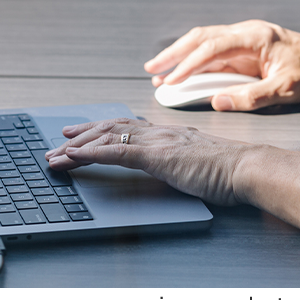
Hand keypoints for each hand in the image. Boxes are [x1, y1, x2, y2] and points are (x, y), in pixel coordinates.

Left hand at [44, 118, 299, 228]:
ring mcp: (155, 141)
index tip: (79, 136)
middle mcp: (156, 132)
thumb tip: (171, 166)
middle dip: (80, 137)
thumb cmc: (225, 170)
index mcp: (165, 134)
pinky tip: (74, 157)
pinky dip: (91, 153)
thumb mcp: (194, 162)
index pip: (124, 129)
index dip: (99, 131)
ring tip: (56, 155)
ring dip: (77, 147)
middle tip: (57, 145)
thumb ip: (178, 160)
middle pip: (109, 129)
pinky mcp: (155, 155)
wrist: (243, 168)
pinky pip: (115, 152)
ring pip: (107, 138)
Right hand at [144, 20, 299, 111]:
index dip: (190, 64)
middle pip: (200, 38)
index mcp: (256, 38)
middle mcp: (245, 34)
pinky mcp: (240, 50)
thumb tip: (218, 102)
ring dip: (178, 57)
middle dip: (173, 54)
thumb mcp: (285, 89)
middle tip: (153, 69)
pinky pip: (210, 53)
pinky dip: (192, 63)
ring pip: (201, 43)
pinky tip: (179, 75)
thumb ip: (252, 96)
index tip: (173, 81)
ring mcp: (241, 40)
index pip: (213, 48)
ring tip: (158, 73)